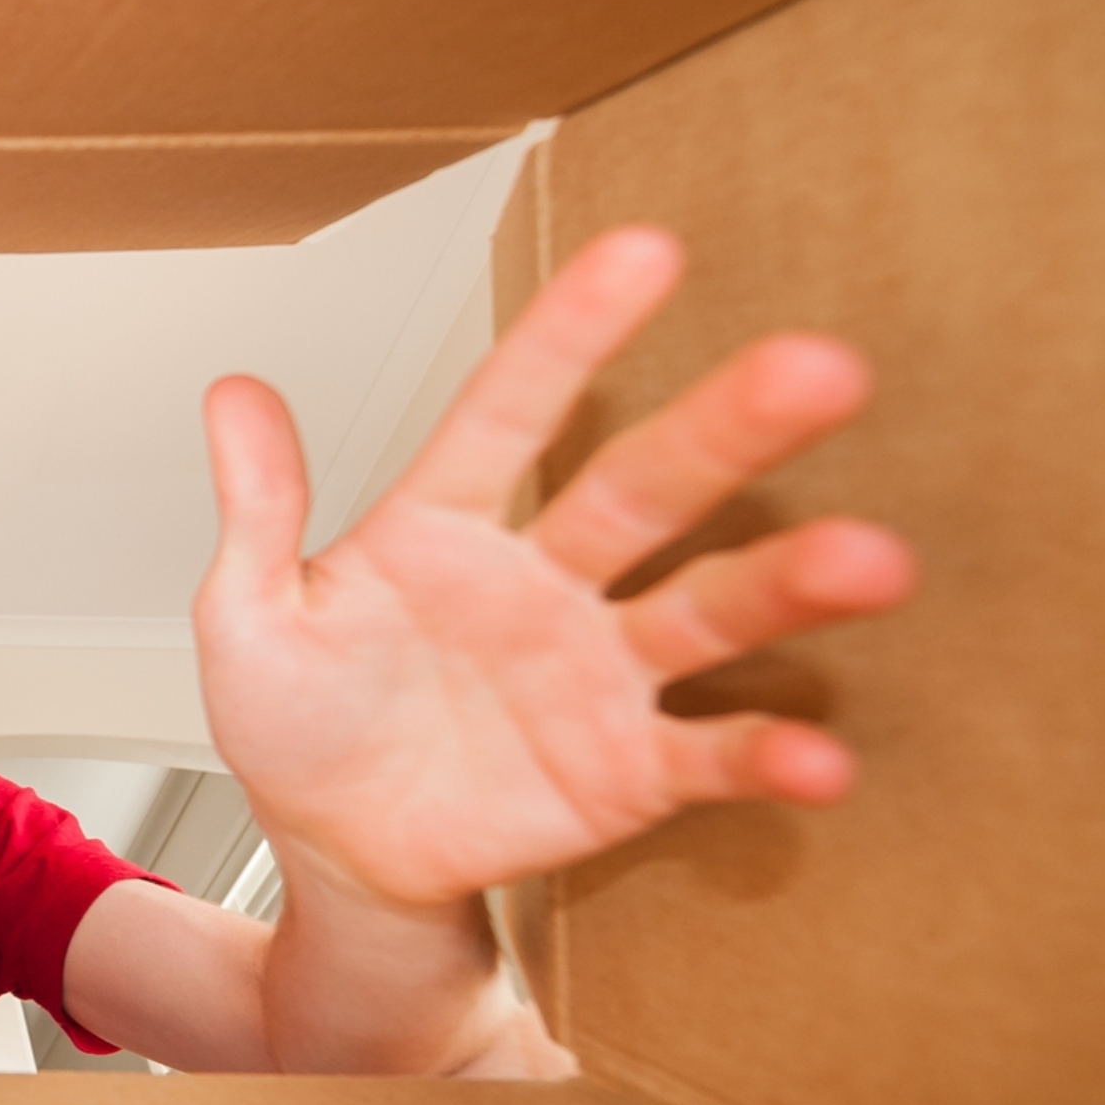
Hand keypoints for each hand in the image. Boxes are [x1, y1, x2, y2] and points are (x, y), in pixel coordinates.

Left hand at [195, 225, 915, 910]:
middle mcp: (546, 579)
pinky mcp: (630, 769)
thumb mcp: (251, 618)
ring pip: (708, 608)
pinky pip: (710, 754)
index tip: (649, 249)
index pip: (514, 410)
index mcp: (449, 525)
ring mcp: (599, 670)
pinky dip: (769, 754)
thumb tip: (233, 391)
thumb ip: (262, 511)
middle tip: (821, 368)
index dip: (575, 335)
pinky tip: (823, 754)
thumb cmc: (297, 726)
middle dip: (732, 430)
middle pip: (647, 488)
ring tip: (872, 557)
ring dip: (790, 584)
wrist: (338, 855)